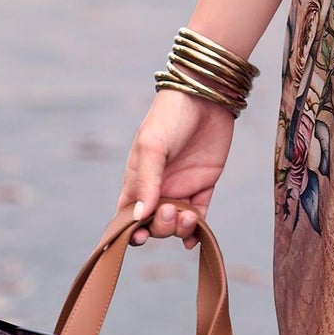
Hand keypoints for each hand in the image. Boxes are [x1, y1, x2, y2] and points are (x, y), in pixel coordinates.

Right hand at [116, 90, 236, 247]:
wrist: (206, 97)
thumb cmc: (169, 117)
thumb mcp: (152, 147)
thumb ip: (146, 182)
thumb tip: (140, 218)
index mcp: (137, 179)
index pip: (127, 215)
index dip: (130, 232)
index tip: (138, 237)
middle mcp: (158, 187)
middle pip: (154, 224)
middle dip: (161, 227)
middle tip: (171, 210)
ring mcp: (181, 187)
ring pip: (177, 223)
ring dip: (179, 229)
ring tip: (187, 216)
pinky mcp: (204, 184)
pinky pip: (199, 214)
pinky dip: (197, 229)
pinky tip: (196, 234)